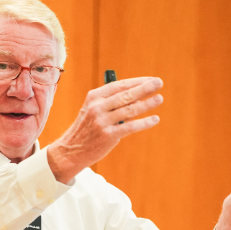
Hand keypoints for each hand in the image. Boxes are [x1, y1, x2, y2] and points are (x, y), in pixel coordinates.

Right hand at [47, 77, 163, 182]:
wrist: (72, 150)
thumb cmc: (87, 129)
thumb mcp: (93, 110)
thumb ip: (112, 103)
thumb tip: (138, 98)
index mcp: (94, 97)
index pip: (119, 85)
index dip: (137, 81)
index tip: (150, 79)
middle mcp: (97, 107)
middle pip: (125, 95)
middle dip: (144, 88)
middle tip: (158, 82)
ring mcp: (102, 121)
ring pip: (129, 110)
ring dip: (146, 104)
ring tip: (159, 98)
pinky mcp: (108, 135)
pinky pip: (130, 127)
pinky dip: (144, 123)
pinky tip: (154, 119)